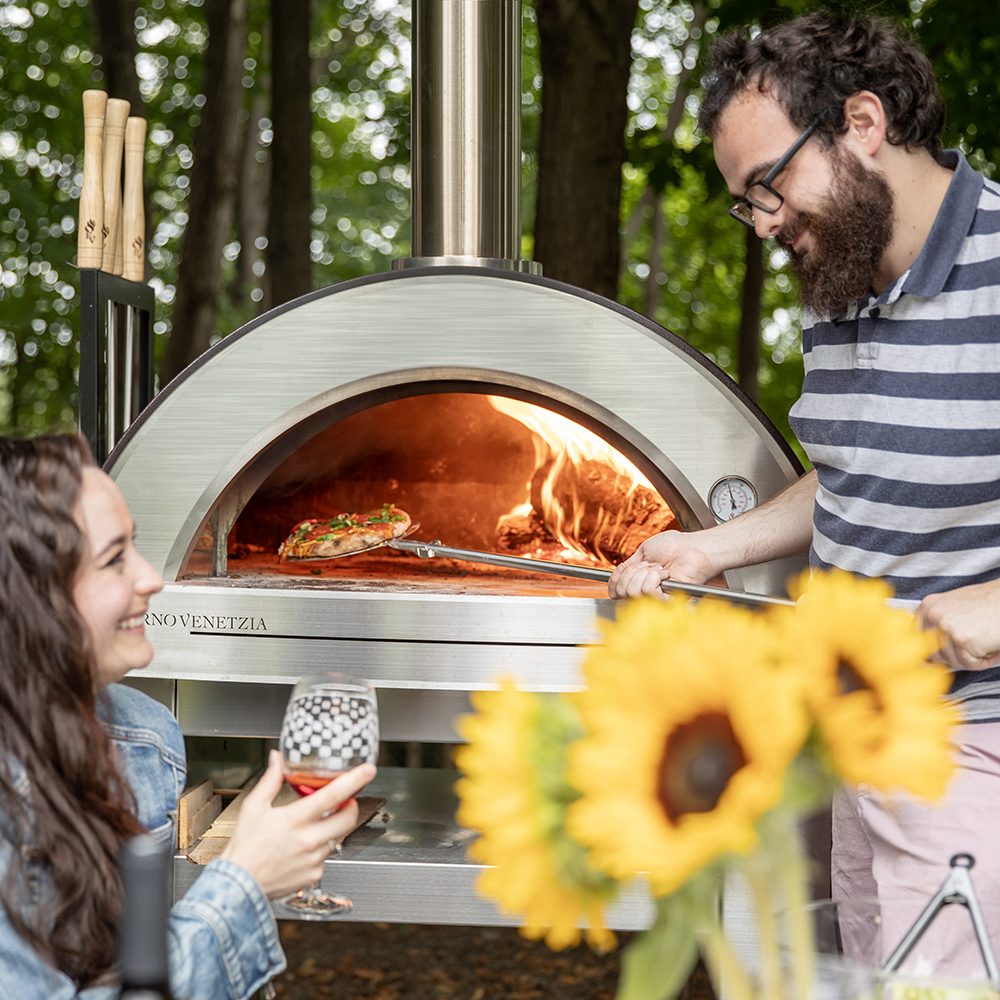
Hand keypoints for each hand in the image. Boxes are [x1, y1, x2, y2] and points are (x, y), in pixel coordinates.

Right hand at [221, 750, 374, 898]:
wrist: (238, 886)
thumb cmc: (245, 847)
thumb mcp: (254, 807)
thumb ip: (270, 780)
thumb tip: (277, 759)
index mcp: (295, 819)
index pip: (334, 795)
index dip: (355, 780)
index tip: (368, 770)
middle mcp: (308, 839)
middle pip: (349, 817)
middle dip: (351, 805)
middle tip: (345, 801)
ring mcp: (314, 859)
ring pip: (337, 837)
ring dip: (330, 829)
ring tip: (310, 829)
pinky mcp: (315, 875)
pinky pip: (326, 857)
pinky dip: (318, 850)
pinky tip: (301, 850)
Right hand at [608, 530, 718, 599]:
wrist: (693, 547)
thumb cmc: (674, 546)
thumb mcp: (644, 552)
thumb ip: (627, 566)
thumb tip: (616, 576)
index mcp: (638, 580)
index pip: (616, 591)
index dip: (615, 581)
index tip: (623, 570)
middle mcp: (645, 591)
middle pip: (622, 592)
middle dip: (631, 573)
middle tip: (647, 565)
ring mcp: (656, 596)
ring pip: (633, 592)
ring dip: (644, 574)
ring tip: (659, 568)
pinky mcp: (667, 599)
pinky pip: (648, 592)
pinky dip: (654, 578)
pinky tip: (664, 573)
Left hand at [918, 579, 999, 671]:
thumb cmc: (990, 603)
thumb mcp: (955, 606)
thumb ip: (938, 624)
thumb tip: (929, 654)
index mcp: (928, 606)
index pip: (918, 638)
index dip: (937, 647)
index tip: (950, 647)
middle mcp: (933, 615)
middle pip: (934, 652)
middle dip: (954, 654)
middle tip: (973, 644)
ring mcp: (946, 628)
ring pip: (952, 660)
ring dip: (971, 657)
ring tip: (985, 641)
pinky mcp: (963, 640)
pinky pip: (969, 664)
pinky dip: (984, 661)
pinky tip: (992, 646)